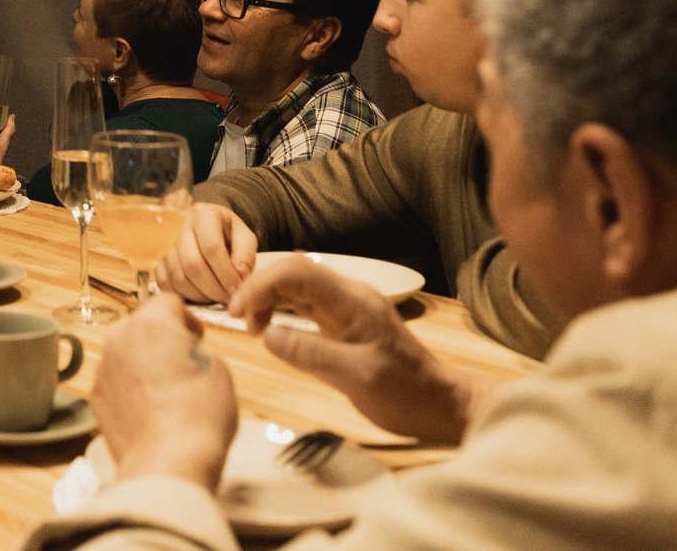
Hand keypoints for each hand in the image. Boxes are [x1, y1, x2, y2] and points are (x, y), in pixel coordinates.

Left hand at [90, 293, 235, 491]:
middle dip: (161, 343)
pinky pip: (116, 384)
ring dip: (143, 367)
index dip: (186, 319)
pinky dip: (130, 393)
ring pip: (126, 356)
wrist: (169, 461)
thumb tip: (183, 352)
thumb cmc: (199, 413)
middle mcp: (120, 338)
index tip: (196, 336)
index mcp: (152, 322)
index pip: (168, 301)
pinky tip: (151, 414)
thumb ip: (195, 348)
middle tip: (183, 368)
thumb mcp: (218, 368)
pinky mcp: (96, 398)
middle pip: (142, 329)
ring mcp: (104, 369)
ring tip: (168, 396)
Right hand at [154, 202, 257, 300]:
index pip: (211, 248)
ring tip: (215, 296)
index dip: (226, 274)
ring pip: (178, 277)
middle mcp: (179, 225)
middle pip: (192, 265)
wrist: (204, 226)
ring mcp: (164, 242)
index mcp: (203, 214)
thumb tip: (240, 276)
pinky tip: (199, 294)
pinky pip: (165, 283)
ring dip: (199, 295)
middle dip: (213, 288)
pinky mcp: (157, 258)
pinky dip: (182, 295)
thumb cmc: (226, 232)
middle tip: (227, 298)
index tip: (237, 290)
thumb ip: (246, 254)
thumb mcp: (244, 235)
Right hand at [229, 255, 474, 444]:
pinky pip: (307, 303)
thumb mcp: (357, 378)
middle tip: (236, 320)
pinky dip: (282, 309)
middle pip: (295, 272)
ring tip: (251, 327)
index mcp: (353, 301)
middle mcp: (350, 295)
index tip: (237, 313)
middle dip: (259, 288)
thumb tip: (267, 335)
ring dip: (269, 298)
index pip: (297, 272)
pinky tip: (272, 328)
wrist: (439, 404)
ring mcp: (349, 307)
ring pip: (298, 286)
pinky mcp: (347, 321)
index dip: (261, 285)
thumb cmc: (403, 394)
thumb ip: (311, 354)